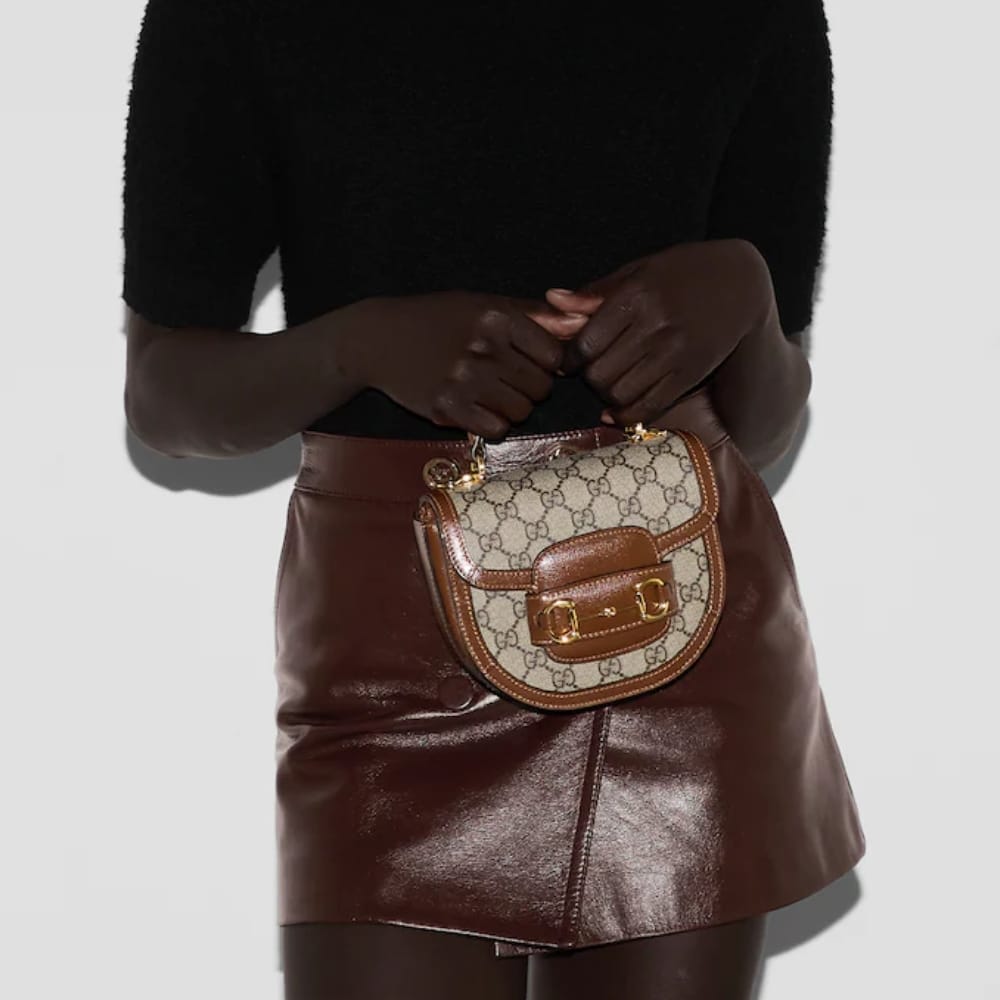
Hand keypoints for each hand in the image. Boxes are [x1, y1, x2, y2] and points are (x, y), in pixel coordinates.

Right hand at [351, 290, 586, 436]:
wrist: (377, 339)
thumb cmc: (437, 319)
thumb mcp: (483, 304)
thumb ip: (535, 316)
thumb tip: (581, 323)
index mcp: (496, 317)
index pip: (555, 356)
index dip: (548, 363)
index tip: (530, 360)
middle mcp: (482, 347)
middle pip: (542, 388)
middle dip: (531, 387)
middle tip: (507, 378)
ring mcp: (463, 379)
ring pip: (522, 411)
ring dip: (513, 407)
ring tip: (490, 390)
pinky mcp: (446, 408)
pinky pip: (496, 429)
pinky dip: (493, 423)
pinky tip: (476, 406)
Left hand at [543, 239, 774, 425]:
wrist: (740, 283)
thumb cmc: (682, 272)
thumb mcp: (639, 270)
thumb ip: (595, 292)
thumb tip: (551, 300)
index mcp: (636, 296)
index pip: (585, 344)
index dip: (570, 359)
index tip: (569, 360)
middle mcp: (655, 326)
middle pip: (599, 374)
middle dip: (588, 377)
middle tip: (592, 371)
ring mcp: (675, 353)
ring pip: (620, 394)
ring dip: (607, 396)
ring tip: (610, 383)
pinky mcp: (690, 374)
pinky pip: (648, 408)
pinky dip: (628, 415)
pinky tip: (620, 408)